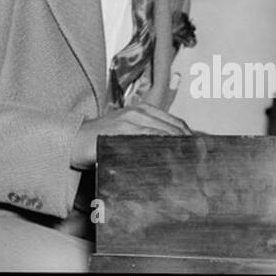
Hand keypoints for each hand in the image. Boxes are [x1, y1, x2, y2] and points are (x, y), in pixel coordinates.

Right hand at [71, 104, 191, 168]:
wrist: (73, 140)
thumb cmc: (101, 141)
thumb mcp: (127, 135)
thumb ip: (147, 139)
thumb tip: (172, 154)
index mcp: (143, 110)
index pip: (176, 123)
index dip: (192, 139)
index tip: (202, 154)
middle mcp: (138, 112)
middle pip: (175, 128)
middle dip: (190, 145)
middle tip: (201, 163)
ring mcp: (129, 120)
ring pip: (165, 133)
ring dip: (180, 149)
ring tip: (191, 165)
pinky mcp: (121, 130)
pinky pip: (149, 138)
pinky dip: (162, 148)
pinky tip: (170, 160)